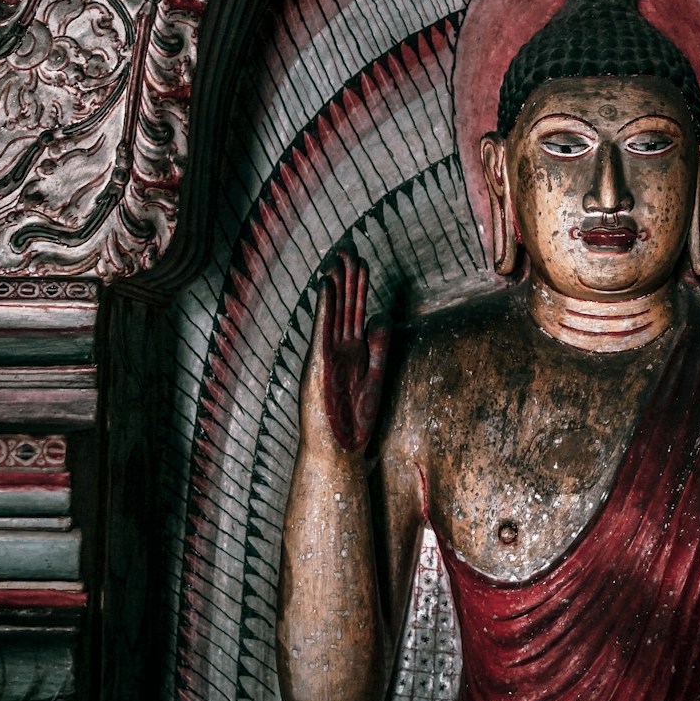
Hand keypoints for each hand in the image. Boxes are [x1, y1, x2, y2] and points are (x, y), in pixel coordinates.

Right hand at [311, 251, 388, 454]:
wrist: (338, 451)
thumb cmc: (353, 421)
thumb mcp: (374, 378)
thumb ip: (378, 348)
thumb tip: (381, 317)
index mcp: (350, 352)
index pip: (355, 312)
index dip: (358, 287)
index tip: (361, 262)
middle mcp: (336, 349)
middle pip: (343, 307)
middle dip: (346, 278)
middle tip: (349, 249)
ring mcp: (326, 355)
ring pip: (332, 312)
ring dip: (336, 285)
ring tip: (338, 259)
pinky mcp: (318, 365)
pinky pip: (322, 330)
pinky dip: (325, 308)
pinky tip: (327, 287)